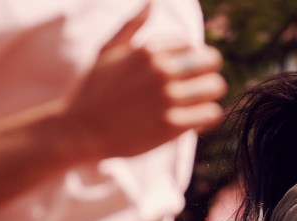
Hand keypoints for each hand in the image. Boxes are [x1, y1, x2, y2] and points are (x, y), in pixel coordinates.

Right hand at [62, 3, 226, 160]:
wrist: (80, 131)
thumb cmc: (93, 90)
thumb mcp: (107, 51)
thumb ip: (132, 25)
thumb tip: (152, 2)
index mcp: (148, 50)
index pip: (192, 45)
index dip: (189, 60)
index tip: (180, 74)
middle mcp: (160, 70)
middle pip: (211, 62)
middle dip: (206, 73)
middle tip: (195, 88)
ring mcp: (167, 97)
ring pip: (215, 87)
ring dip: (208, 96)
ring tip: (196, 105)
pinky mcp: (171, 125)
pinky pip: (211, 114)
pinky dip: (207, 118)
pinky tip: (195, 122)